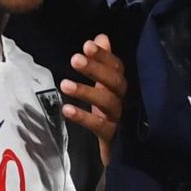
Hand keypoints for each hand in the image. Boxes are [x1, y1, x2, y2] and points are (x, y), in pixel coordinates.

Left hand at [60, 34, 126, 165]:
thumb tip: (101, 37)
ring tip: (64, 84)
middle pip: (115, 81)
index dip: (103, 56)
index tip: (87, 45)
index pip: (117, 67)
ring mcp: (122, 119)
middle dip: (95, 69)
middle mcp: (126, 99)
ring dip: (86, 91)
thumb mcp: (105, 86)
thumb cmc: (110, 114)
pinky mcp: (114, 138)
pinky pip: (100, 126)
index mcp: (123, 86)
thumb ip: (104, 62)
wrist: (122, 153)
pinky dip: (84, 117)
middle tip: (75, 59)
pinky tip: (66, 110)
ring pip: (108, 102)